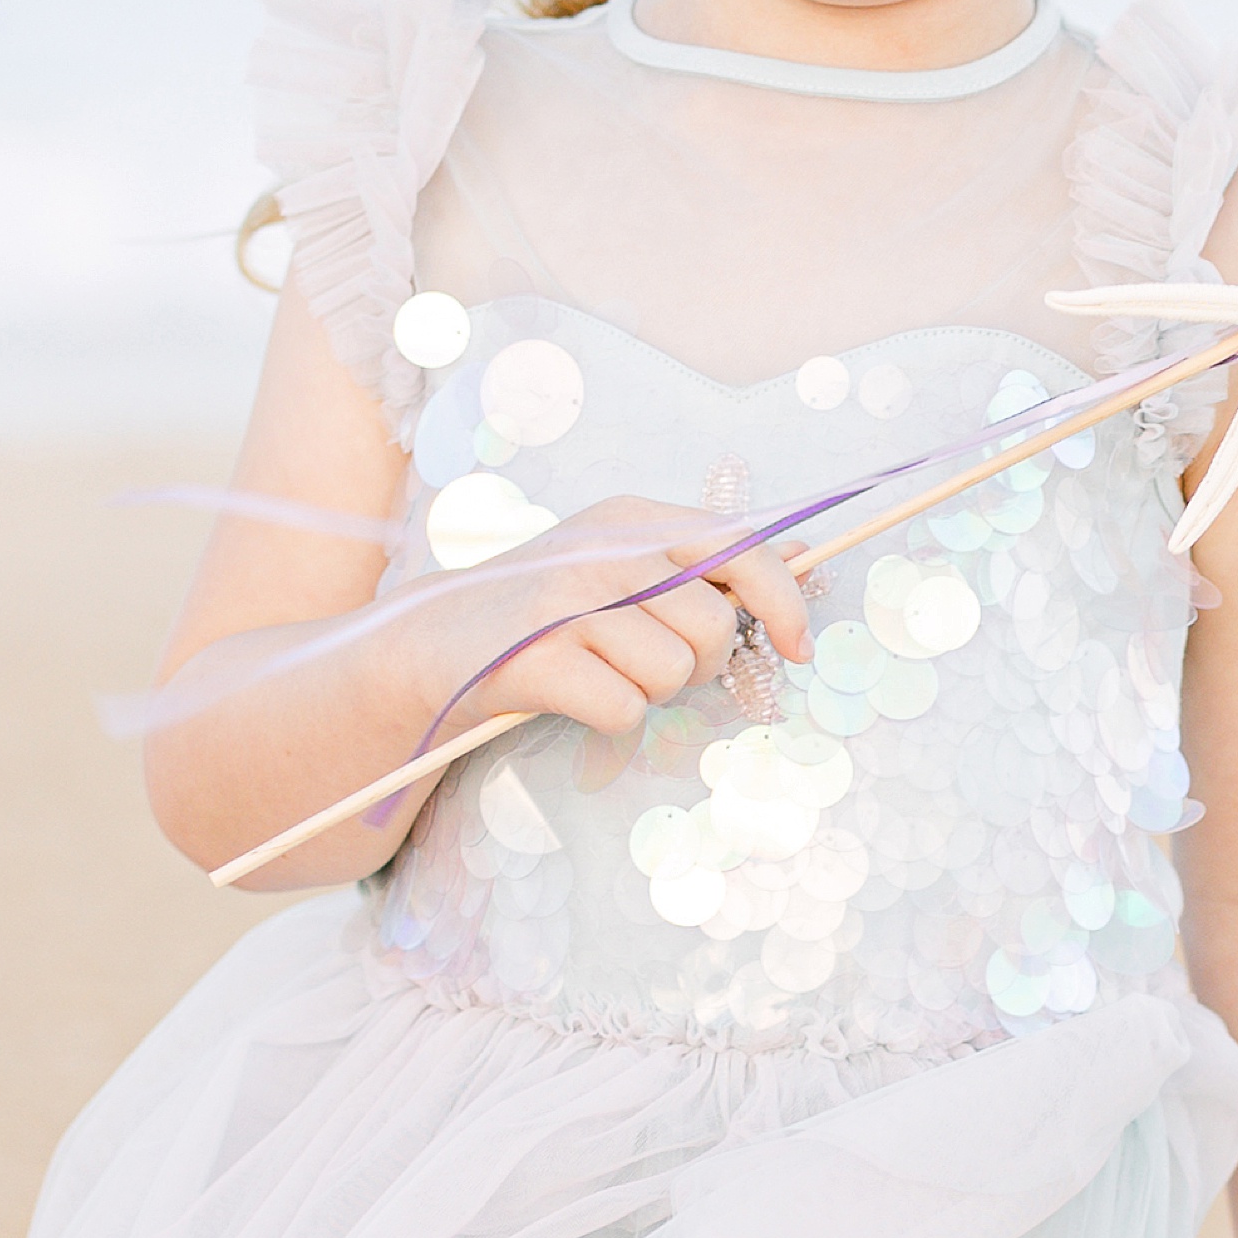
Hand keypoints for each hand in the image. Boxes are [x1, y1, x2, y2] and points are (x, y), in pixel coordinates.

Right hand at [409, 497, 812, 744]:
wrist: (432, 642)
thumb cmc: (543, 611)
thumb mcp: (623, 565)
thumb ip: (707, 562)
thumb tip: (805, 555)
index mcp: (632, 519)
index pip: (738, 548)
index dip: (781, 601)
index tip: (796, 647)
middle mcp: (601, 549)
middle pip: (712, 626)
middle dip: (699, 665)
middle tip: (652, 664)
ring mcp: (564, 601)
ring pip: (670, 673)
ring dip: (647, 692)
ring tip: (601, 671)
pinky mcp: (535, 658)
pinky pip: (624, 710)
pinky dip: (609, 718)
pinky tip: (574, 694)